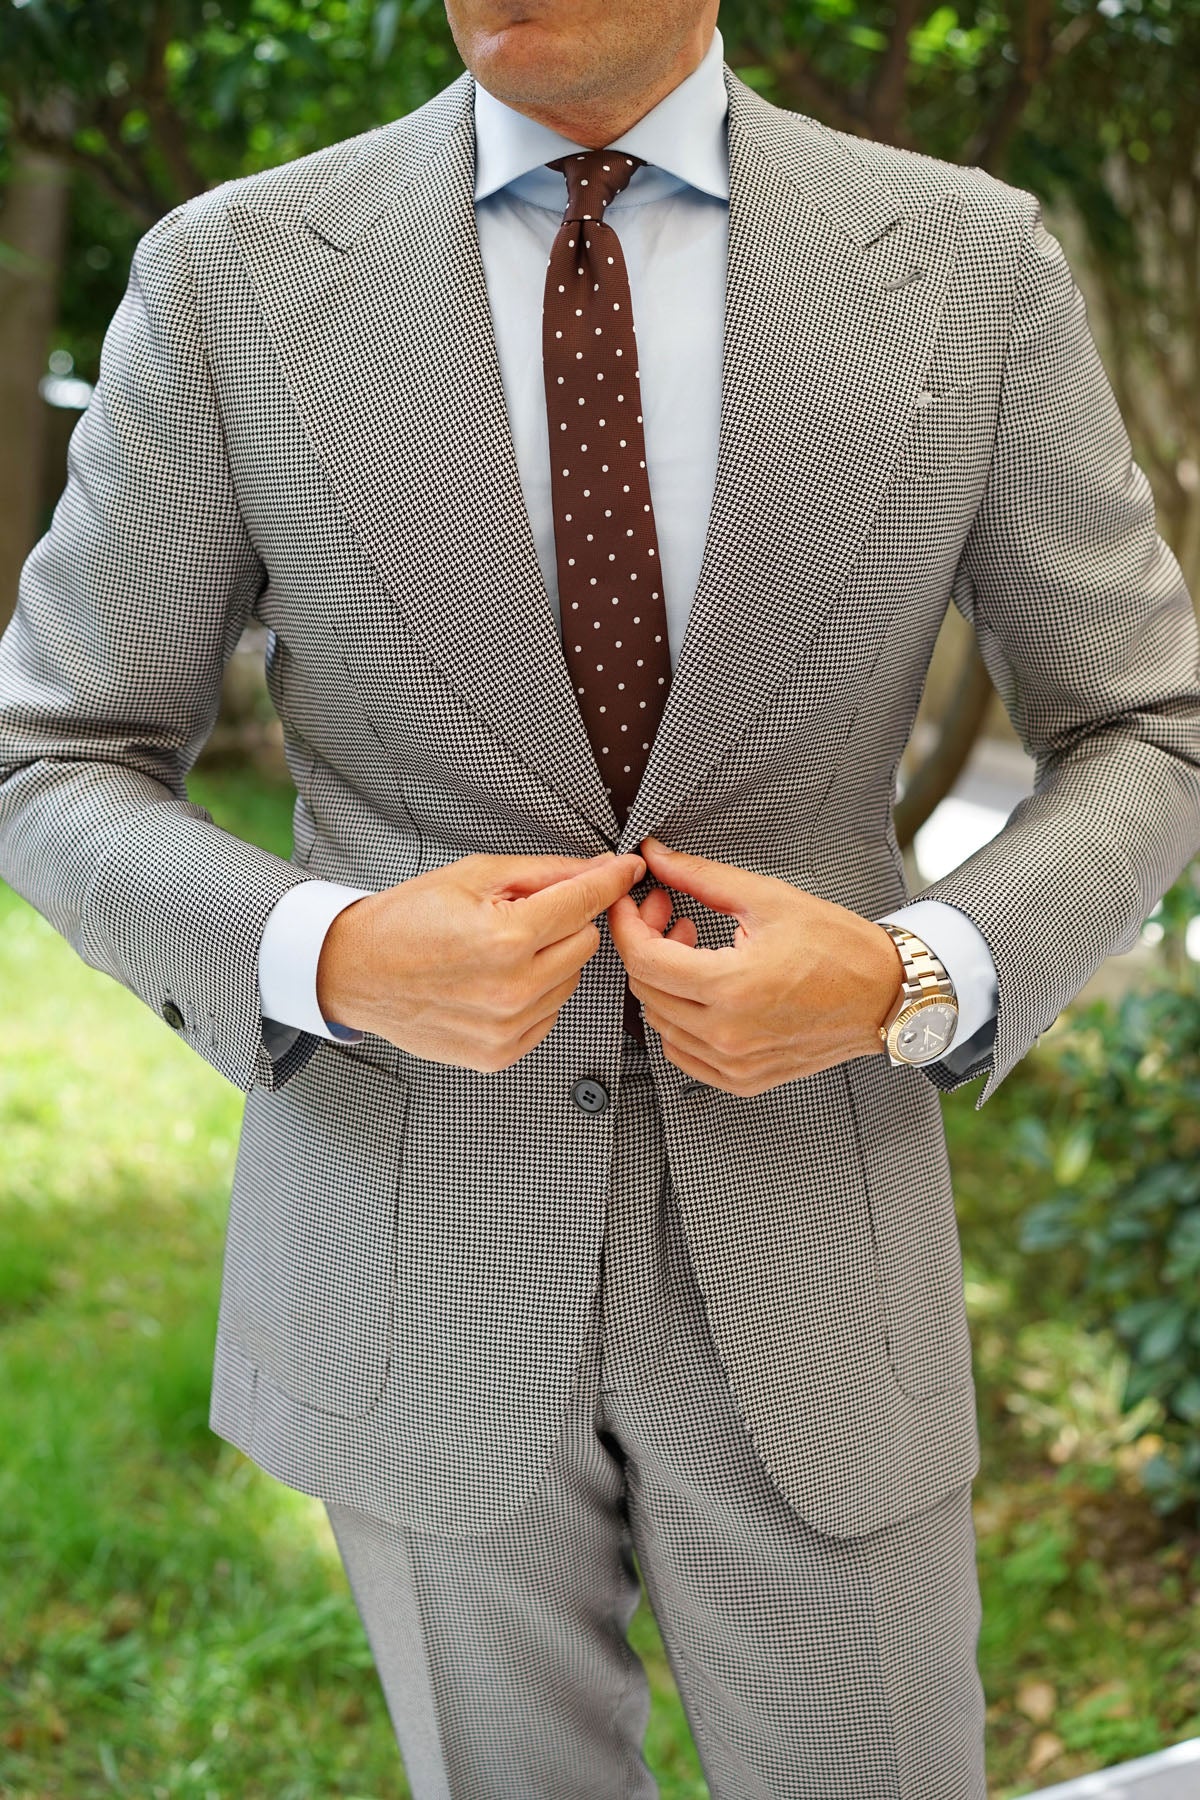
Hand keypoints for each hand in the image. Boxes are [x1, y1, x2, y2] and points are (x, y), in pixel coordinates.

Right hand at [316, 851, 644, 1071]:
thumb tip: (600, 869)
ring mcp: (507, 1028)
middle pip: (585, 943)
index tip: (628, 870)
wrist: (354, 971)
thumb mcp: (474, 876)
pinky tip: (494, 982)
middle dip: (565, 923)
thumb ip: (545, 873)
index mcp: (505, 938)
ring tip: (499, 951)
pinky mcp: (499, 1054)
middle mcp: (511, 989)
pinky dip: (533, 995)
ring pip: (570, 981)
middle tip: (522, 915)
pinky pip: (548, 1015)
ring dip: (549, 961)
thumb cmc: (405, 921)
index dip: (611, 881)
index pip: (585, 903)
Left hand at [607, 838, 904, 1096]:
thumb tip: (655, 856)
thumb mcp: (766, 899)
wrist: (886, 995)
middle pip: (646, 989)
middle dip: (645, 944)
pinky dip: (679, 1019)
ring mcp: (734, 1063)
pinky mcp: (742, 1080)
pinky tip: (702, 987)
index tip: (631, 901)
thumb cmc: (838, 948)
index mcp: (732, 988)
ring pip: (660, 1022)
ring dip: (663, 981)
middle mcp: (727, 1034)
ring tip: (693, 945)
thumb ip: (700, 877)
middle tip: (670, 912)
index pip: (643, 959)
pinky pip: (683, 1053)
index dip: (626, 923)